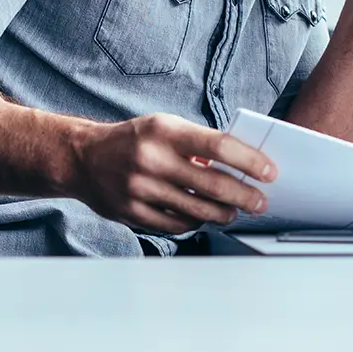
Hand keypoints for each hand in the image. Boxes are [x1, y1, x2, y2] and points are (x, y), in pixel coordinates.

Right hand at [69, 113, 275, 234]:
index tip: (269, 172)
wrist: (83, 158)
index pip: (219, 146)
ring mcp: (140, 189)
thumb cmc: (133, 140)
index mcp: (164, 131)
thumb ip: (199, 144)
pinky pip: (176, 225)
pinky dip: (195, 222)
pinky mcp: (132, 213)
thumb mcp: (164, 127)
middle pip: (213, 185)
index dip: (249, 161)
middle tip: (260, 202)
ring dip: (223, 213)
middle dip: (245, 196)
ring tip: (233, 211)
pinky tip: (202, 217)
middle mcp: (152, 160)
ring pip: (197, 210)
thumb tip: (240, 164)